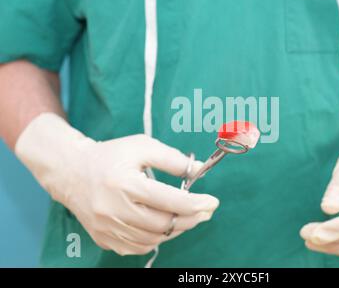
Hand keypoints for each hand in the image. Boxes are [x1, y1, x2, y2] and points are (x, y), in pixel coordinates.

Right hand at [16, 113, 218, 255]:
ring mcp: (108, 228)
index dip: (196, 204)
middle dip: (192, 218)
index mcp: (126, 184)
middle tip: (205, 211)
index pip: (170, 201)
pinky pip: (138, 247)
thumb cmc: (111, 156)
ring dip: (176, 229)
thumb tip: (198, 169)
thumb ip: (172, 158)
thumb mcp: (142, 146)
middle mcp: (115, 210)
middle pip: (164, 224)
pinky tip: (164, 225)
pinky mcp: (104, 238)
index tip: (212, 202)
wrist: (72, 171)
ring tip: (187, 216)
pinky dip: (157, 238)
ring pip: (154, 239)